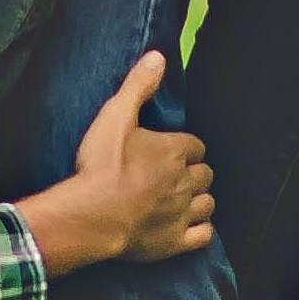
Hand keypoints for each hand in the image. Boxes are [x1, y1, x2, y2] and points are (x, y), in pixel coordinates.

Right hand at [16, 52, 213, 275]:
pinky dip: (200, 229)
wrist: (90, 215)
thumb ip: (138, 86)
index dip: (183, 146)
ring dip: (199, 198)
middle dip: (193, 171)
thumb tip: (158, 57)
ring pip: (208, 203)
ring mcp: (182, 214)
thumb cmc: (101, 165)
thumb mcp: (115, 116)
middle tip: (172, 173)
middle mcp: (185, 182)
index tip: (167, 149)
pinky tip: (188, 224)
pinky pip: (204, 235)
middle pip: (205, 173)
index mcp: (174, 152)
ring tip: (181, 196)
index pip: (195, 145)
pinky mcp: (176, 241)